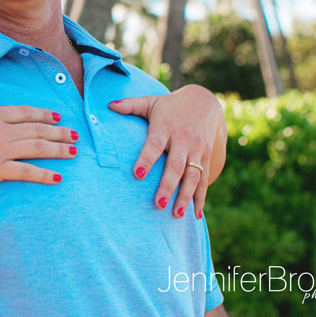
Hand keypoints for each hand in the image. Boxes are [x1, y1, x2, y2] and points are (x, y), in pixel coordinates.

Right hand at [0, 88, 77, 192]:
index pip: (24, 112)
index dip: (43, 113)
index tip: (57, 116)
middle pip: (37, 128)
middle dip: (59, 131)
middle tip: (75, 135)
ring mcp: (0, 150)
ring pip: (37, 147)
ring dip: (58, 149)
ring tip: (74, 152)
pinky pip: (27, 171)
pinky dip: (44, 174)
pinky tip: (57, 177)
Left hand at [108, 84, 226, 219]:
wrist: (204, 102)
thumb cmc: (170, 105)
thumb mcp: (151, 101)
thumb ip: (130, 105)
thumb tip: (109, 105)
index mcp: (165, 127)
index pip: (155, 145)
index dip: (146, 159)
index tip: (137, 175)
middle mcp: (183, 139)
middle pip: (175, 165)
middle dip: (167, 186)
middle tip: (158, 204)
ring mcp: (197, 149)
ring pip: (192, 176)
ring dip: (185, 196)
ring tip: (177, 215)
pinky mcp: (206, 156)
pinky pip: (204, 179)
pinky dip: (201, 198)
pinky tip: (196, 215)